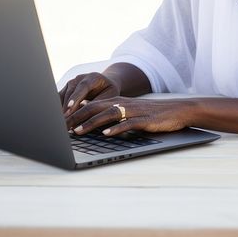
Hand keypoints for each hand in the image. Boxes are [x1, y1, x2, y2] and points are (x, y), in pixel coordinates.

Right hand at [60, 72, 120, 119]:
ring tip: (63, 122)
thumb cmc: (109, 92)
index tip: (70, 108)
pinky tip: (61, 118)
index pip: (83, 87)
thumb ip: (98, 104)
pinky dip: (60, 108)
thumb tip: (88, 116)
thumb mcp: (109, 97)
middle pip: (71, 92)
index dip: (76, 98)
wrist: (105, 84)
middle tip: (65, 121)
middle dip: (67, 107)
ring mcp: (72, 83)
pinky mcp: (66, 89)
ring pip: (63, 95)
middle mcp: (80, 78)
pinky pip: (60, 98)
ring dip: (62, 109)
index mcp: (93, 77)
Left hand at [66, 97, 194, 136]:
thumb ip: (111, 113)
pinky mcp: (144, 119)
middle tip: (62, 128)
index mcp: (117, 101)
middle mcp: (123, 104)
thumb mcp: (129, 112)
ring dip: (91, 123)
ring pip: (108, 114)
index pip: (91, 105)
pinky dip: (115, 129)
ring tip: (78, 131)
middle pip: (95, 107)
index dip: (75, 113)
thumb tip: (90, 116)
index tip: (61, 123)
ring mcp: (133, 111)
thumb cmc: (151, 114)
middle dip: (77, 117)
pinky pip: (127, 123)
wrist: (177, 111)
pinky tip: (106, 135)